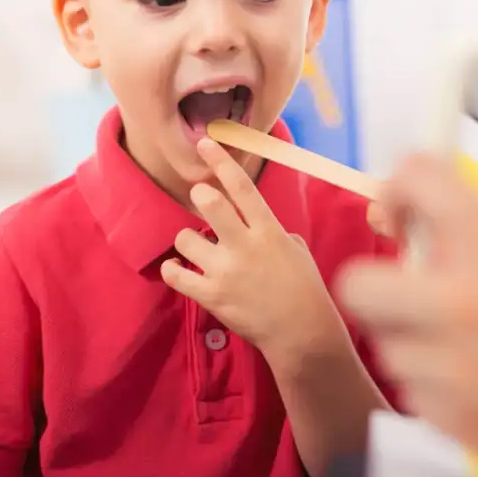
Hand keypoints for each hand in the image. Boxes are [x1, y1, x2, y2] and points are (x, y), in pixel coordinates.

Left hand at [161, 139, 346, 366]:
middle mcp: (245, 246)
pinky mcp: (212, 296)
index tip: (205, 143)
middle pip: (208, 203)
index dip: (221, 161)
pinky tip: (177, 268)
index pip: (242, 187)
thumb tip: (255, 222)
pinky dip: (173, 269)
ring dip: (187, 239)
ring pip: (185, 238)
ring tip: (197, 248)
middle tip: (202, 200)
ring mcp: (226, 271)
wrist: (302, 333)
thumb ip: (273, 231)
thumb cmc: (304, 289)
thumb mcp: (296, 250)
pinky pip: (175, 275)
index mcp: (269, 230)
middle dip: (200, 195)